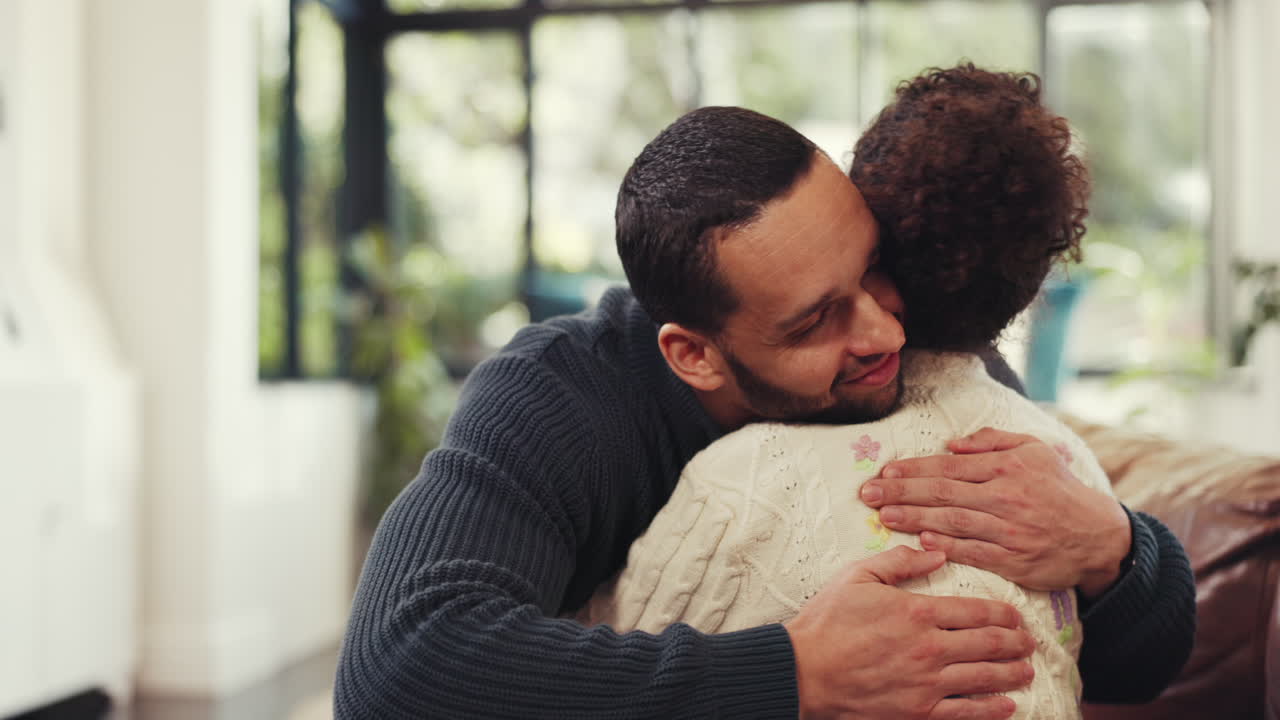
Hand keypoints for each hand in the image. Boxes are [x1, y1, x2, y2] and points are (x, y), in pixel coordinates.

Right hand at [785, 546, 1034, 719]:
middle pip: (990, 644)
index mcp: (917, 612)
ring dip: (1012, 674)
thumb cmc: (827, 621)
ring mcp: (927, 684)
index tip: (1016, 616)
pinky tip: (1007, 705)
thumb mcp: (858, 576)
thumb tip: (937, 552)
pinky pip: (967, 713)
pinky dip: (992, 710)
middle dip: (1017, 643)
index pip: (977, 611)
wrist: (803, 671)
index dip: (1004, 614)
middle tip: (1029, 642)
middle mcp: (930, 648)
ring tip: (1025, 670)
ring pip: (986, 678)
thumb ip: (900, 561)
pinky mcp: (918, 712)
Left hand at [859, 427, 1130, 596]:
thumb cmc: (1058, 489)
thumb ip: (992, 440)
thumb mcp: (1034, 450)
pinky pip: (973, 552)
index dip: (913, 469)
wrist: (1097, 536)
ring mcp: (1009, 530)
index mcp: (1007, 467)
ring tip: (883, 516)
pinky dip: (946, 546)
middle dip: (901, 492)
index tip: (884, 472)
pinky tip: (920, 540)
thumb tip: (952, 444)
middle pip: (943, 492)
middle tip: (868, 494)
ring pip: (953, 521)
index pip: (949, 467)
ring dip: (914, 518)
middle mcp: (1006, 496)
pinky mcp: (1014, 560)